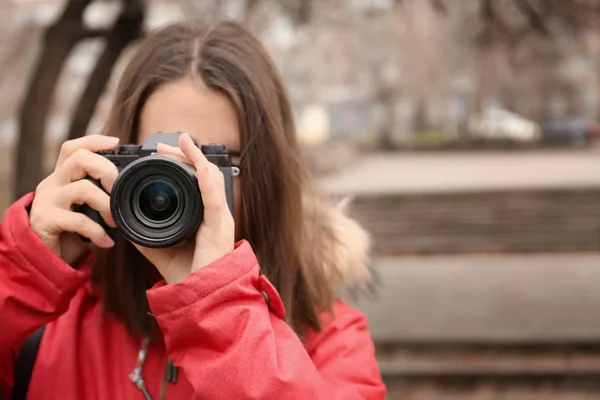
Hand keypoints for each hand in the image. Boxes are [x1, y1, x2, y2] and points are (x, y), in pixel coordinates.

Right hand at [29, 135, 119, 265]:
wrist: (44, 259)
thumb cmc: (71, 231)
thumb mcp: (86, 208)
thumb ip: (100, 194)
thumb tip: (131, 188)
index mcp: (63, 177)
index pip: (73, 148)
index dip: (94, 141)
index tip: (116, 142)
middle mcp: (52, 183)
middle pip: (79, 158)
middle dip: (106, 170)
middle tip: (118, 189)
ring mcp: (47, 200)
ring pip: (83, 188)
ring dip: (106, 206)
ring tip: (115, 222)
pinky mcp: (45, 219)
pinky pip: (79, 220)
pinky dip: (98, 232)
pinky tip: (106, 242)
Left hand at [134, 133, 234, 283]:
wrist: (202, 298)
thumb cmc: (189, 274)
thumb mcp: (163, 250)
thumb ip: (149, 236)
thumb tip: (127, 225)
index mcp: (205, 216)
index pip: (198, 181)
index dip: (184, 163)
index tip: (162, 152)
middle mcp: (215, 214)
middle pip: (205, 174)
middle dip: (187, 155)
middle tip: (166, 143)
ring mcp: (220, 220)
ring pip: (212, 181)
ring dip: (198, 160)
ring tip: (184, 143)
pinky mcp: (219, 230)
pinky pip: (214, 202)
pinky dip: (208, 183)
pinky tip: (201, 168)